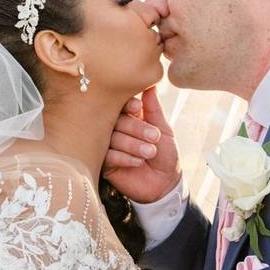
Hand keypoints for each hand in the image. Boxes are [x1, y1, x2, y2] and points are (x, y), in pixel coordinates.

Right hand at [103, 87, 181, 202]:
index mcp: (129, 117)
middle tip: (154, 137)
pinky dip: (123, 157)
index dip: (127, 104)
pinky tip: (137, 162)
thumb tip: (151, 85)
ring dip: (132, 144)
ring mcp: (108, 145)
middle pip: (115, 120)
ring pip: (111, 137)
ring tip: (150, 152)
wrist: (164, 184)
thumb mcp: (164, 130)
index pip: (120, 104)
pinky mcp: (104, 163)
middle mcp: (116, 129)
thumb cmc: (165, 155)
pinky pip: (106, 155)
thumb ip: (155, 110)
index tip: (137, 107)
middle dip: (136, 127)